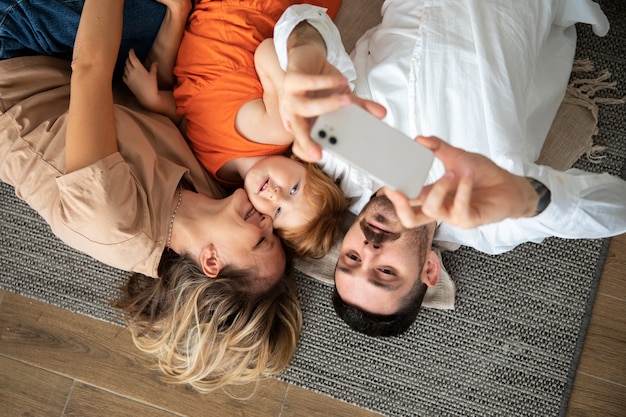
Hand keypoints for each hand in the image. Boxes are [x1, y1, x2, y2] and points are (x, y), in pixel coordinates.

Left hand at [123, 48, 159, 109]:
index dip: (131, 52)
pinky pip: (123, 75)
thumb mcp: (153, 76)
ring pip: (125, 68)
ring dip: (126, 65)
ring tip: (129, 64)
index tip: (131, 50)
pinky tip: (126, 73)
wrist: (147, 96)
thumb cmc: (152, 86)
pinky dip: (124, 72)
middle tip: (131, 57)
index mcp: (139, 68)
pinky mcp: (127, 83)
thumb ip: (153, 68)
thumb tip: (155, 62)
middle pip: (127, 62)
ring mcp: (128, 77)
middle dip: (129, 58)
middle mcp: (132, 71)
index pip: (132, 57)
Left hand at [280, 24, 385, 161]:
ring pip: (305, 107)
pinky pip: (307, 83)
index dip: (306, 151)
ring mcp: (290, 96)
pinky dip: (326, 83)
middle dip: (307, 142)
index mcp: (304, 124)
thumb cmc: (321, 83)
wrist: (306, 56)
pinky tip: (343, 81)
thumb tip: (382, 114)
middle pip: (299, 131)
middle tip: (319, 152)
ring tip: (348, 101)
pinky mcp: (292, 78)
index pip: (299, 144)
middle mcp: (294, 114)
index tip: (320, 156)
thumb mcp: (342, 98)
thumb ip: (360, 108)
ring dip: (328, 105)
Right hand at [382, 136, 538, 228]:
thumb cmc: (485, 175)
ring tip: (452, 173)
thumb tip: (420, 138)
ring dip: (439, 189)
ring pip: (432, 210)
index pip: (407, 200)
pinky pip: (459, 209)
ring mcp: (453, 217)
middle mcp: (440, 209)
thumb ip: (439, 148)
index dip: (393, 196)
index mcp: (433, 195)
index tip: (385, 184)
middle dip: (400, 207)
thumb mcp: (460, 157)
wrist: (511, 186)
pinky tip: (468, 176)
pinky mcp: (469, 220)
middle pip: (410, 219)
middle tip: (397, 191)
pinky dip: (462, 190)